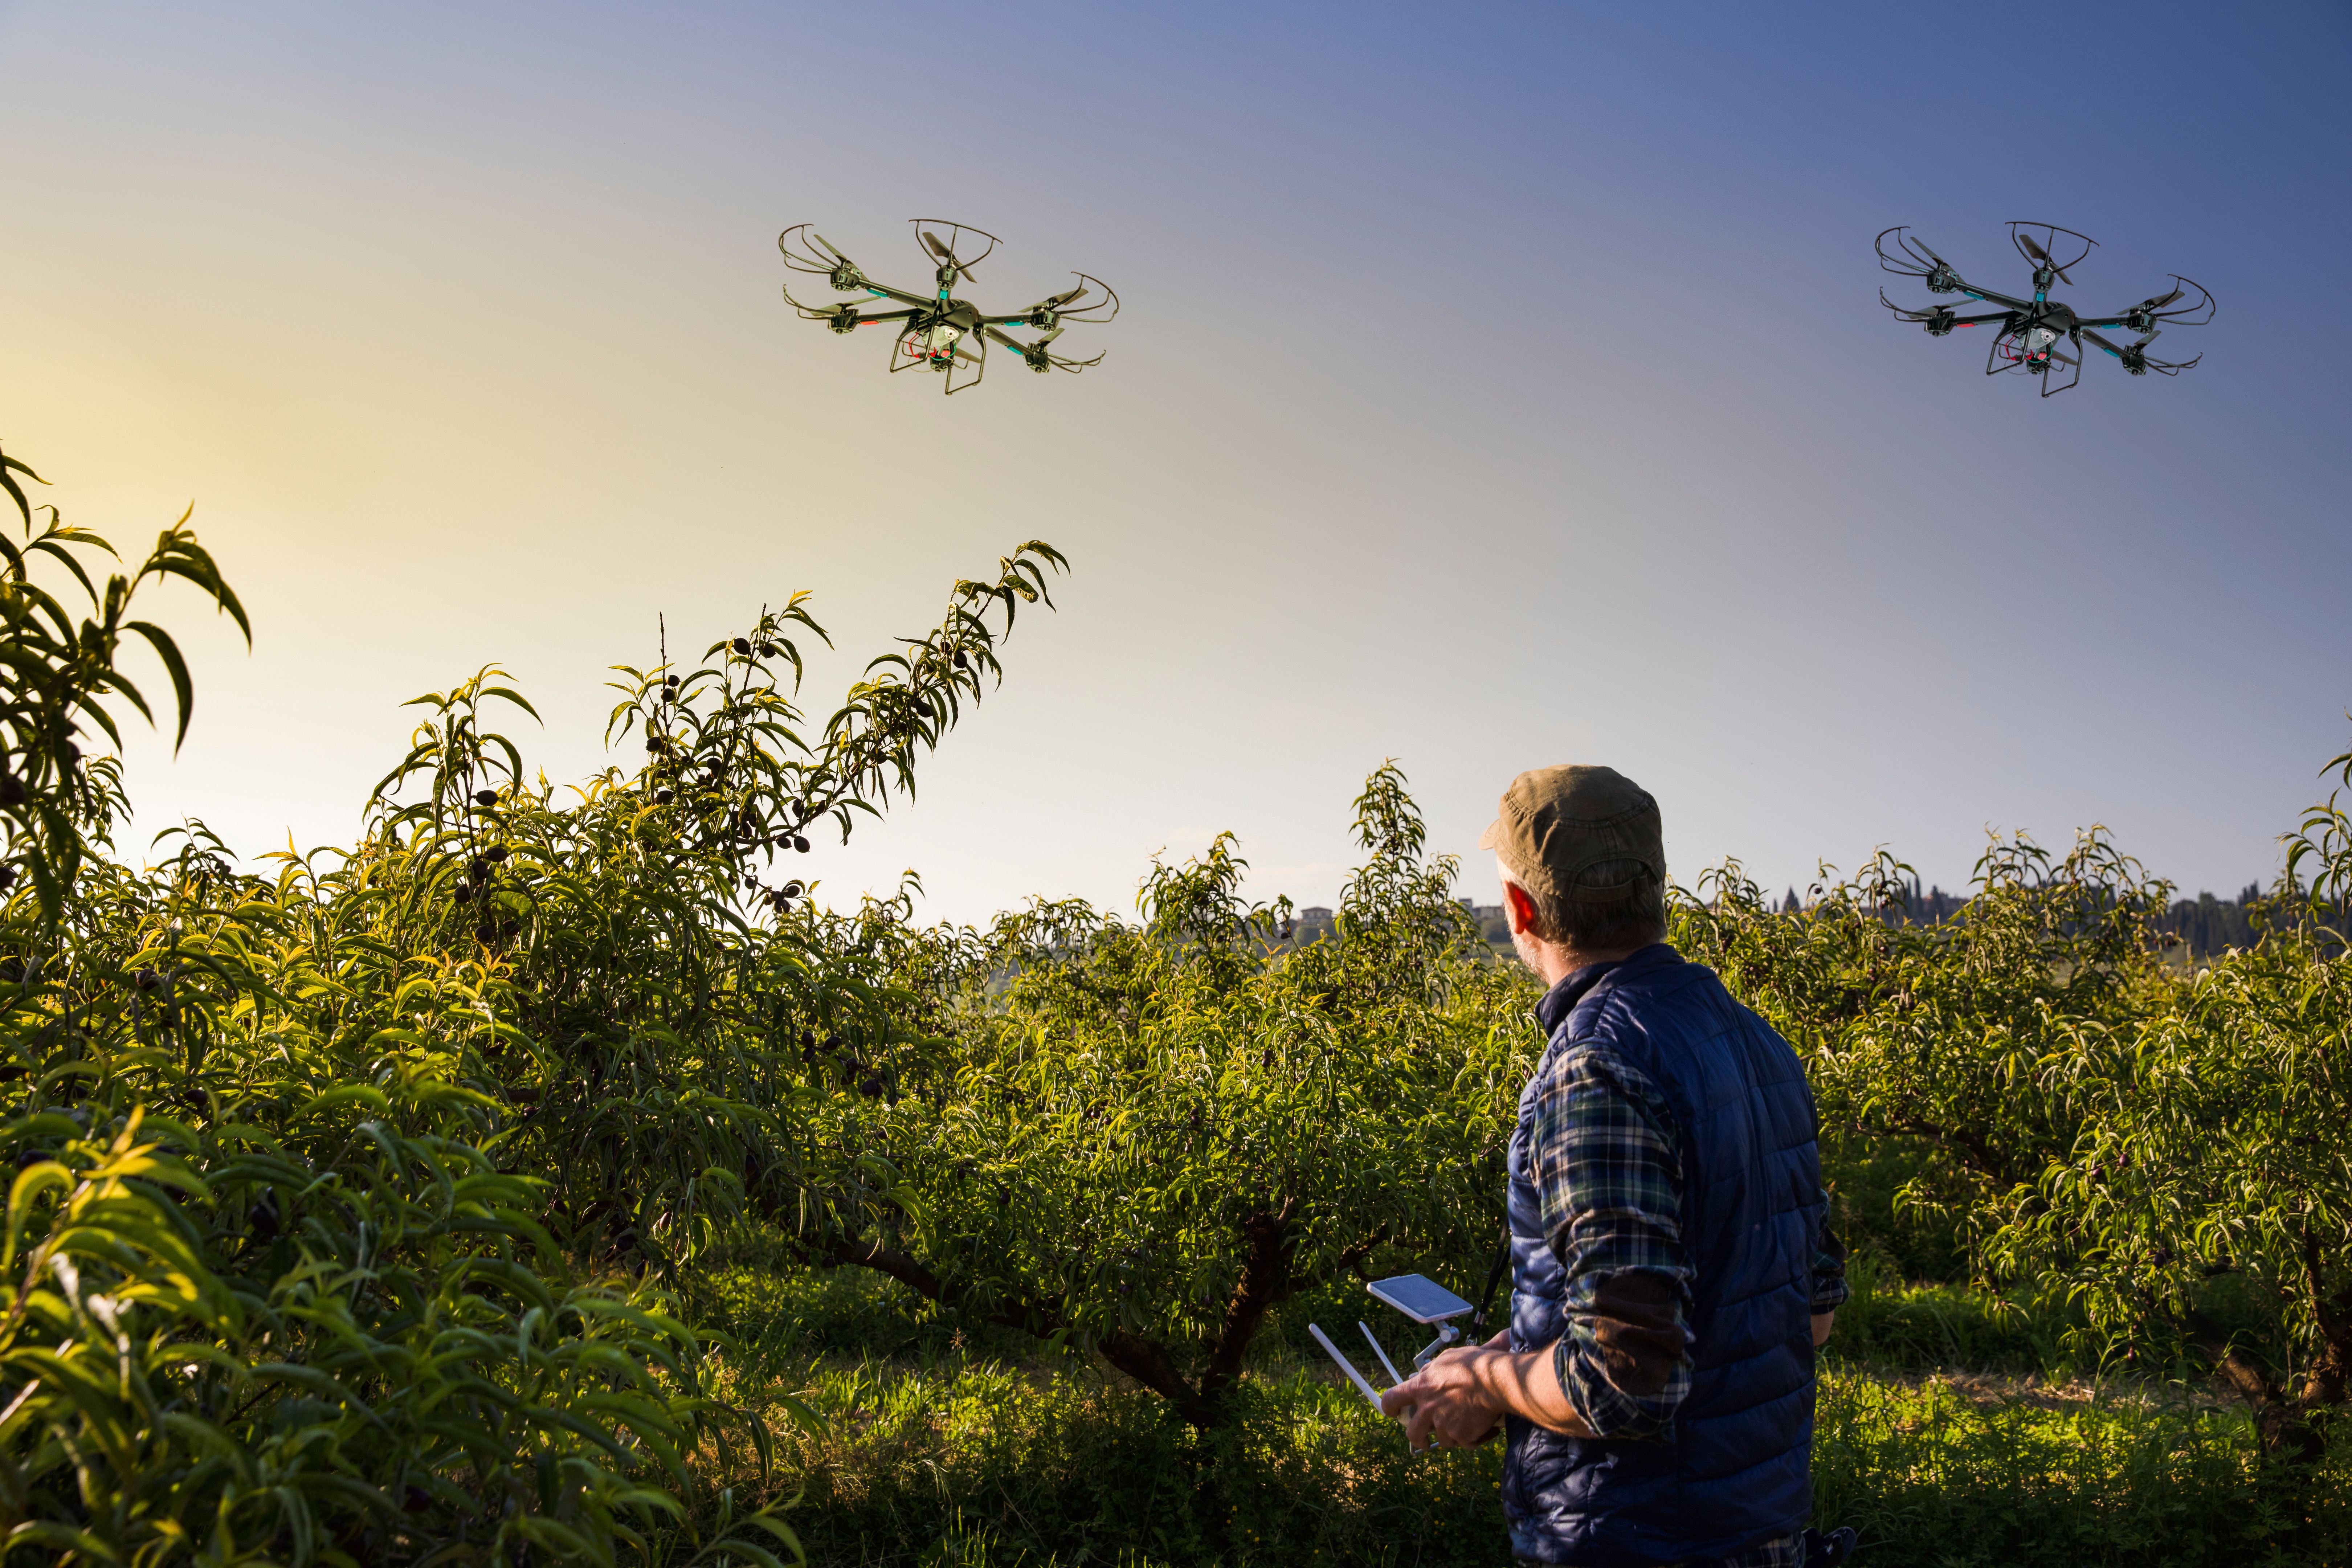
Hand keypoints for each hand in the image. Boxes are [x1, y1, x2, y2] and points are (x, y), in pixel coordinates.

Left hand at [1378, 1346, 1505, 1452]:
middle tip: (1424, 1440)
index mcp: (1421, 1387)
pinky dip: (1476, 1438)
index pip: (1392, 1399)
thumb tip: (1427, 1372)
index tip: (1394, 1413)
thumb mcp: (1447, 1358)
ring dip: (1454, 1435)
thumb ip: (1433, 1369)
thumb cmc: (1474, 1365)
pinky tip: (1487, 1429)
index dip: (1389, 1407)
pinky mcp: (1461, 1436)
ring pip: (1443, 1440)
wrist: (1495, 1381)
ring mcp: (1444, 1425)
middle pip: (1413, 1433)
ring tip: (1468, 1424)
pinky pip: (1465, 1443)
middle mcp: (1428, 1408)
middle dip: (1418, 1439)